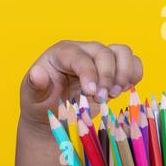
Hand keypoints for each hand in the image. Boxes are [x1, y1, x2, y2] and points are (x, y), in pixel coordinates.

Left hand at [20, 40, 142, 127]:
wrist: (53, 114)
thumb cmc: (40, 103)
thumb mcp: (31, 97)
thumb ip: (35, 85)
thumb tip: (37, 73)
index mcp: (60, 53)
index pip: (79, 57)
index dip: (88, 73)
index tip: (91, 93)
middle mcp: (82, 51)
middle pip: (104, 53)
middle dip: (107, 77)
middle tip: (102, 98)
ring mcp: (99, 58)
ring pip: (122, 52)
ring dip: (123, 74)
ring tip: (114, 94)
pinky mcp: (113, 68)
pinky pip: (132, 62)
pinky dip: (134, 75)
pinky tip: (123, 90)